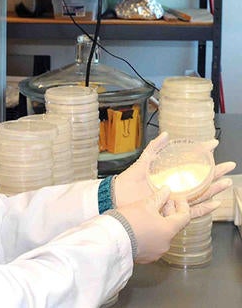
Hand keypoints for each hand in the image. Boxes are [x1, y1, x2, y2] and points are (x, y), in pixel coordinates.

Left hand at [114, 132, 236, 217]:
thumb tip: (166, 134)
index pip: (190, 164)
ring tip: (226, 181)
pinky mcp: (172, 211)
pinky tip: (216, 203)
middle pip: (200, 180)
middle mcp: (175, 187)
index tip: (213, 145)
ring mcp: (175, 199)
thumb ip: (154, 149)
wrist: (118, 198)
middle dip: (215, 173)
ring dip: (214, 188)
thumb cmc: (128, 182)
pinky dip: (205, 208)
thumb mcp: (142, 163)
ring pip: (200, 194)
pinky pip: (192, 211)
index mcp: (169, 175)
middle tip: (229, 165)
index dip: (202, 155)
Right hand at [117, 186, 189, 263]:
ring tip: (148, 214)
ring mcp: (156, 252)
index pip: (185, 217)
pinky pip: (152, 243)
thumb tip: (167, 190)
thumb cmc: (128, 221)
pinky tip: (140, 227)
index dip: (183, 206)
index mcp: (169, 230)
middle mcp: (166, 244)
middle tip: (162, 202)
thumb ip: (159, 197)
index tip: (179, 199)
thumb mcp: (145, 204)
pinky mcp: (146, 257)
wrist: (112, 239)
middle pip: (172, 226)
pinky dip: (150, 234)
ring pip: (162, 235)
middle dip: (168, 213)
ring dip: (158, 224)